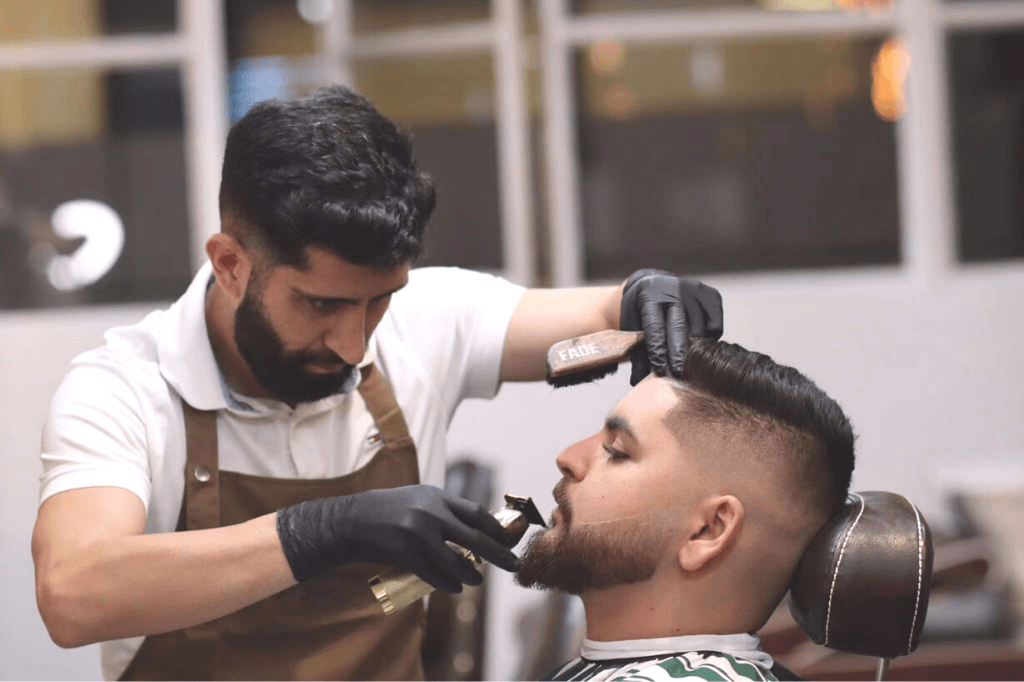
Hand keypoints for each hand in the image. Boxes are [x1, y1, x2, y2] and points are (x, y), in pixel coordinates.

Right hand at [276, 484, 520, 591]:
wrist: (349, 521)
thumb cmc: (386, 510)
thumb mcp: (417, 499)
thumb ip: (442, 510)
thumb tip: (473, 528)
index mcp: (436, 495)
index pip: (476, 513)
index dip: (495, 528)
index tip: (508, 539)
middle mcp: (430, 511)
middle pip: (474, 537)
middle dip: (497, 553)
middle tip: (513, 563)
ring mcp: (418, 532)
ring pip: (456, 560)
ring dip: (471, 574)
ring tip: (478, 580)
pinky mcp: (405, 553)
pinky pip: (435, 574)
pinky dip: (449, 583)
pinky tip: (457, 587)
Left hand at [620, 269, 723, 384]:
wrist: (655, 284)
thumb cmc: (641, 312)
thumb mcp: (632, 326)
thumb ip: (637, 352)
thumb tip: (638, 382)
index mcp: (650, 294)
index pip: (655, 325)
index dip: (658, 349)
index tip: (660, 370)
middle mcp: (674, 289)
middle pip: (679, 327)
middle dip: (679, 354)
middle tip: (678, 376)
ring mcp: (695, 290)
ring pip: (699, 329)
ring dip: (694, 351)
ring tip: (687, 365)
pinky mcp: (712, 295)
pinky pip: (714, 327)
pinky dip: (708, 340)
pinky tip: (698, 345)